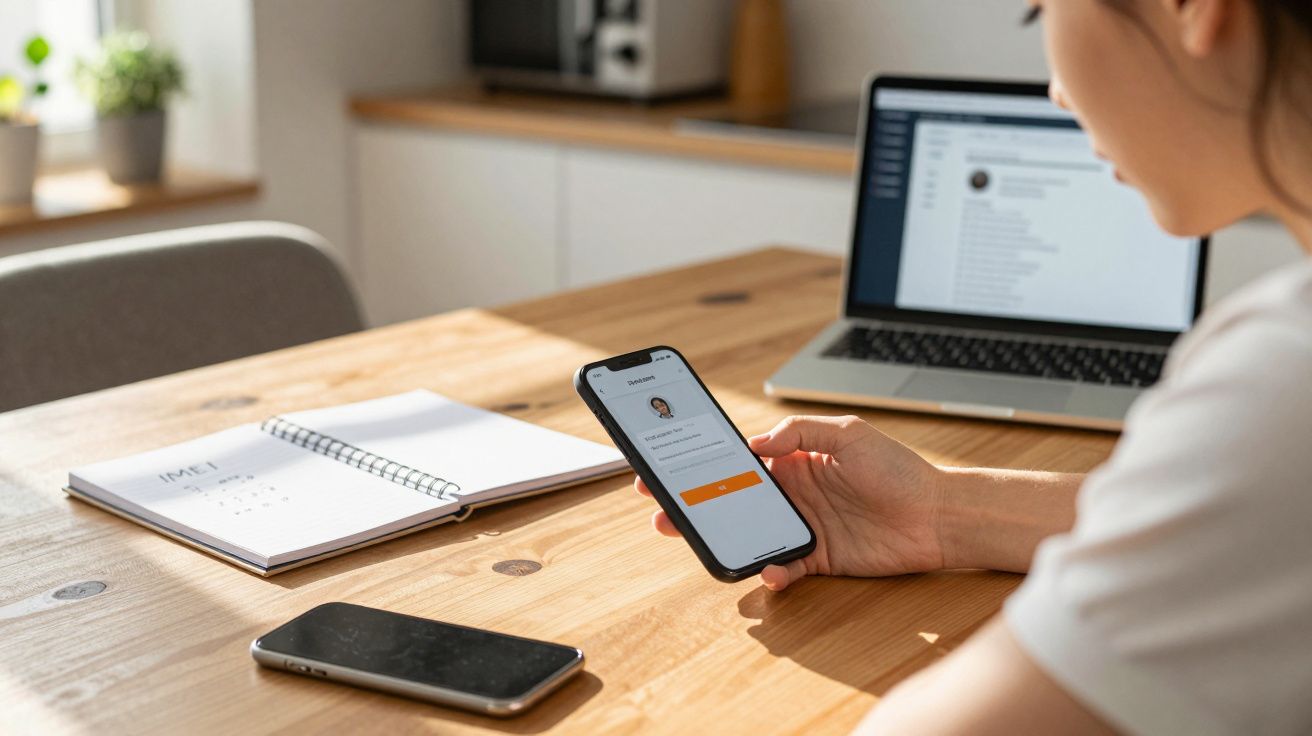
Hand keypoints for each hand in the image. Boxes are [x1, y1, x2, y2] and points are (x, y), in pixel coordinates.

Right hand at [635, 415, 946, 590]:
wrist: (939, 516)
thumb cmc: (898, 468)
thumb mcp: (848, 434)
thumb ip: (798, 433)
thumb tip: (755, 443)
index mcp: (792, 458)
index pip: (737, 460)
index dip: (701, 465)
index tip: (668, 469)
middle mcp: (792, 492)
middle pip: (732, 500)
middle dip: (695, 507)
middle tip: (663, 514)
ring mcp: (802, 526)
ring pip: (750, 534)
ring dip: (723, 540)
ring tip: (701, 544)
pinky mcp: (817, 558)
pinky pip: (783, 566)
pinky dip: (771, 571)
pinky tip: (768, 569)